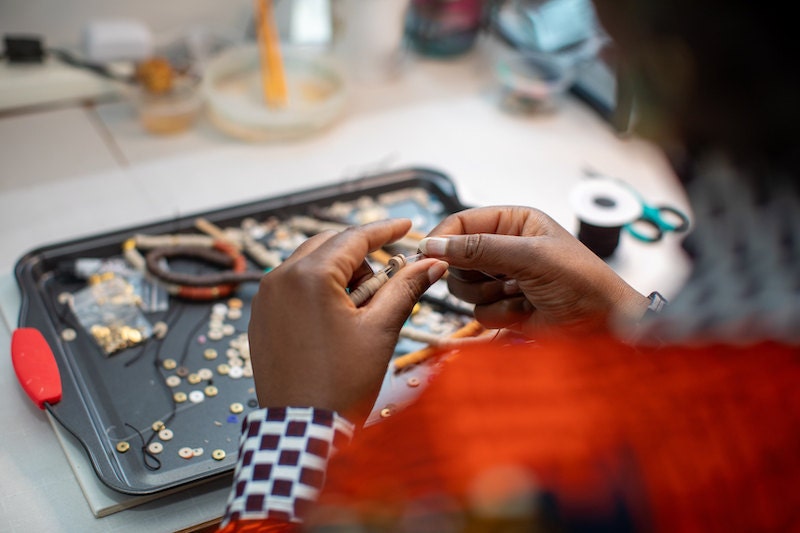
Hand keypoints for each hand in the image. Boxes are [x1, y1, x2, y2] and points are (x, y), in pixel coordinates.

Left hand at [248, 218, 448, 424]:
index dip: (385, 230)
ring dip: (339, 273)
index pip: (354, 237)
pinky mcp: (259, 317)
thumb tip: (431, 263)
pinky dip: (317, 290)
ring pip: (309, 263)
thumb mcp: (381, 330)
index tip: (406, 225)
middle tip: (388, 279)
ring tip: (362, 310)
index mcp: (310, 276)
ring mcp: (264, 298)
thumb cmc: (341, 384)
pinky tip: (337, 318)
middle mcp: (280, 279)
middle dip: (362, 256)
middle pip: (330, 245)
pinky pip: (291, 286)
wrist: (302, 430)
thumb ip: (405, 288)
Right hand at [419, 206, 649, 336]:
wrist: (605, 325)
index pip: (462, 223)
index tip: (427, 255)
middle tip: (499, 278)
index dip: (443, 238)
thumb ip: (479, 249)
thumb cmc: (580, 281)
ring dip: (489, 296)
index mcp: (514, 222)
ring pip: (464, 289)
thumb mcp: (530, 257)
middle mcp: (505, 248)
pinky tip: (527, 311)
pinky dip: (502, 315)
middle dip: (474, 274)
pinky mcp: (504, 307)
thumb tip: (434, 244)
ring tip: (521, 294)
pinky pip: (479, 312)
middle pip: (457, 259)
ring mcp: (503, 279)